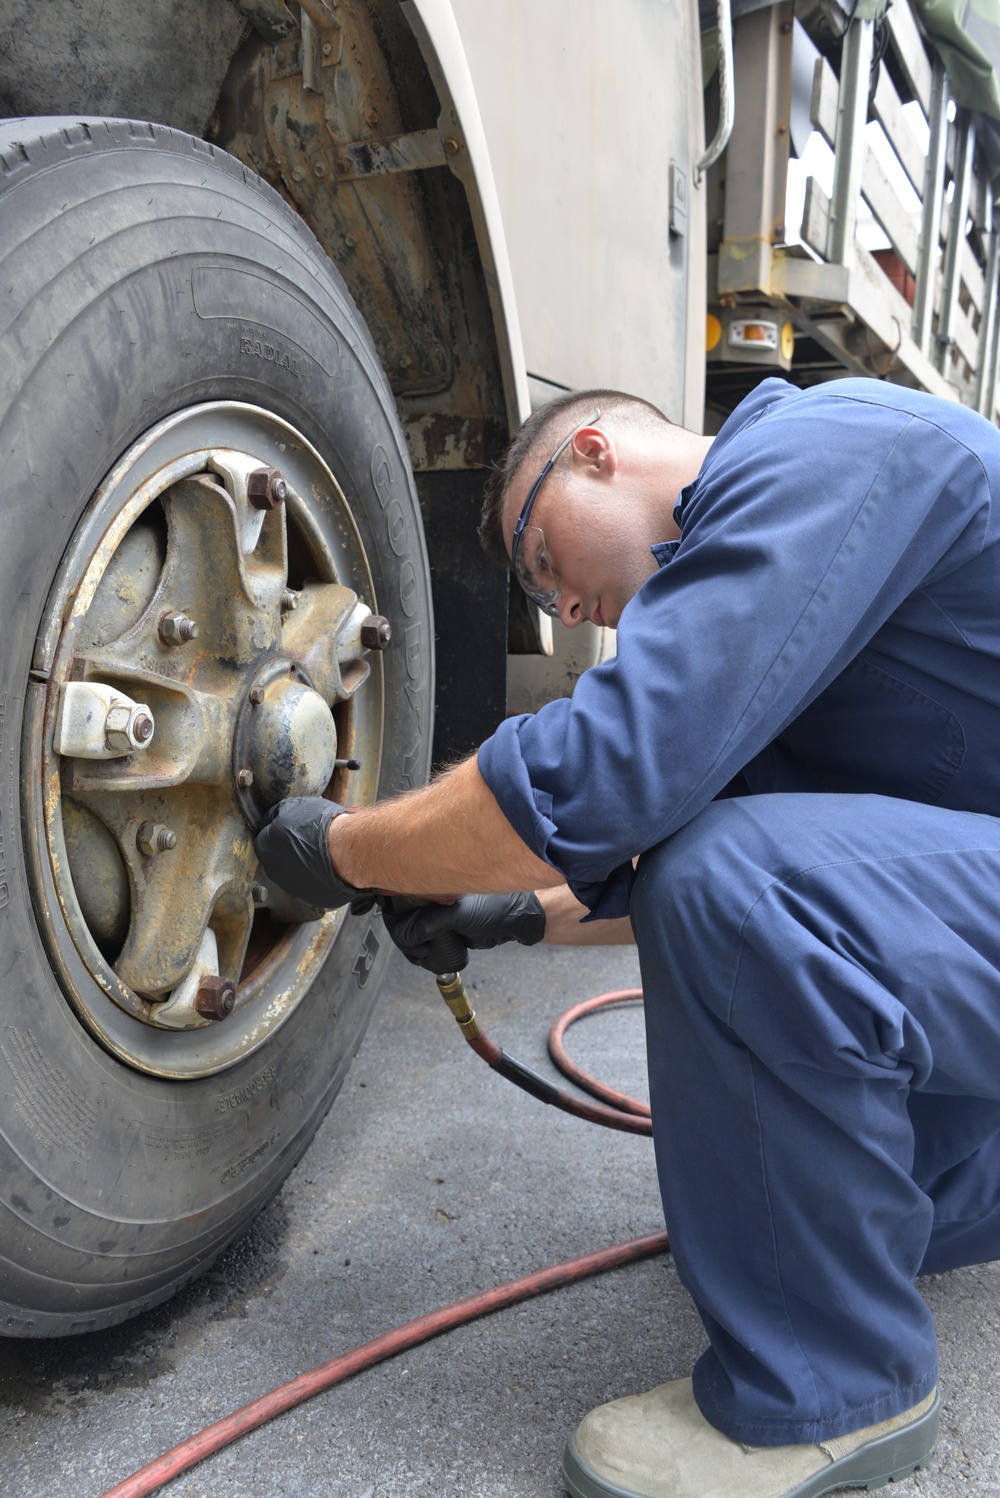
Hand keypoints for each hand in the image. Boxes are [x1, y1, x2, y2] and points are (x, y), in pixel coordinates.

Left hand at [254, 796, 370, 908]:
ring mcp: (293, 887)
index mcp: (265, 847)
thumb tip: (276, 815)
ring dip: (304, 864)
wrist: (345, 851)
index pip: (265, 837)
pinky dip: (318, 876)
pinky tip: (329, 866)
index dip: (279, 830)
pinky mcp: (313, 897)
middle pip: (279, 857)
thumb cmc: (321, 828)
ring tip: (321, 853)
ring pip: (296, 873)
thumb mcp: (294, 806)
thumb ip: (279, 813)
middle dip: (290, 850)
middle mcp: (274, 870)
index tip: (291, 827)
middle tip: (308, 840)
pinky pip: (313, 884)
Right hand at [375, 892, 545, 973]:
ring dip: (412, 943)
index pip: (400, 896)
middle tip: (415, 949)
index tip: (401, 934)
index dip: (397, 917)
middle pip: (404, 915)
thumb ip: (429, 923)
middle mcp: (434, 891)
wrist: (518, 922)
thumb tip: (406, 934)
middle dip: (404, 935)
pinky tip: (426, 955)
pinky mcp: (447, 923)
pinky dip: (422, 947)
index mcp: (434, 880)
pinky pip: (426, 936)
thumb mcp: (458, 914)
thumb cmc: (497, 908)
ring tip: (422, 954)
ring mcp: (440, 909)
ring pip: (413, 927)